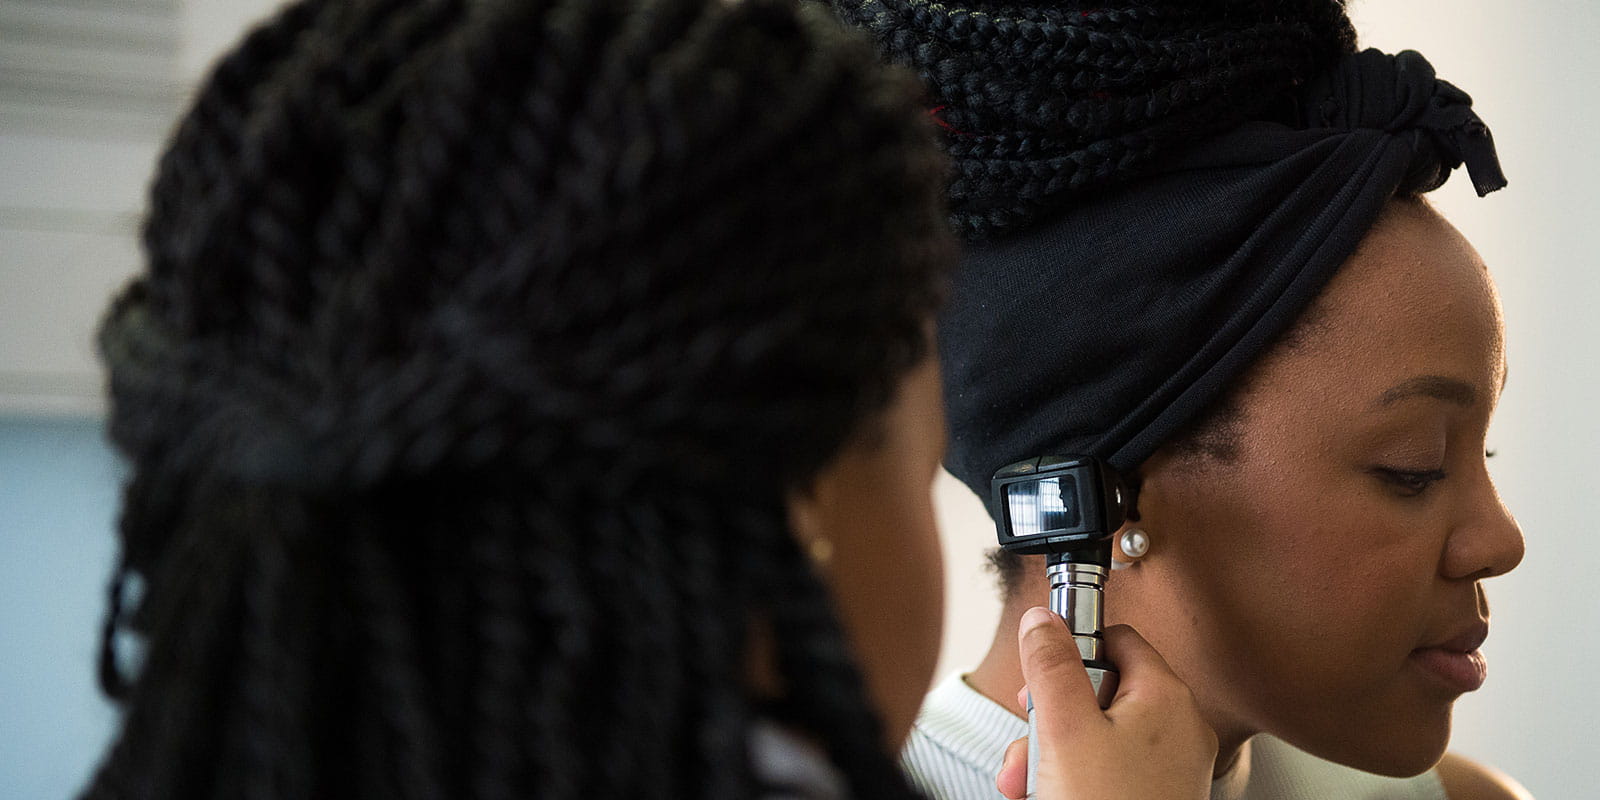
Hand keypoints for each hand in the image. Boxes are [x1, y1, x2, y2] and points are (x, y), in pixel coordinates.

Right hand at [996, 607, 1215, 799]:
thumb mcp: (1064, 729)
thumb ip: (1051, 666)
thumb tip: (1043, 619)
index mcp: (1167, 698)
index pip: (1117, 639)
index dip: (1072, 650)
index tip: (1041, 671)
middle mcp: (1177, 729)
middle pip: (1101, 690)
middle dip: (1051, 715)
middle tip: (1030, 739)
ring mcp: (1169, 769)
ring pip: (1097, 734)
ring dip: (1052, 752)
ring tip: (1030, 783)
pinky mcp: (1154, 799)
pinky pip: (1107, 769)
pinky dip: (1072, 778)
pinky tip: (1047, 796)